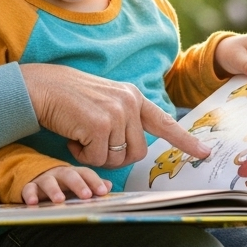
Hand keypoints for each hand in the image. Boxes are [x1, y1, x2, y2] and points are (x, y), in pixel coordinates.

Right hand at [20, 64, 211, 168]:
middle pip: (137, 152)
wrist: (41, 87)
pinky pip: (98, 159)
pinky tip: (72, 137)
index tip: (204, 153)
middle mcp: (129, 102)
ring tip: (81, 136)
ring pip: (118, 158)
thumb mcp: (104, 102)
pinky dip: (82, 155)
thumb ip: (124, 118)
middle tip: (93, 143)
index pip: (164, 122)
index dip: (185, 141)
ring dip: (97, 156)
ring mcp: (116, 112)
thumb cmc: (69, 99)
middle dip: (115, 156)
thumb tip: (136, 148)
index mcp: (133, 97)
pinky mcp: (100, 125)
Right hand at [20, 166, 110, 204]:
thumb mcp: (76, 182)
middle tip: (86, 195)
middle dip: (78, 185)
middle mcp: (59, 174)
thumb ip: (91, 184)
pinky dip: (30, 195)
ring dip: (54, 190)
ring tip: (60, 200)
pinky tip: (33, 202)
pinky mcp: (30, 186)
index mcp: (73, 173)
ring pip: (49, 182)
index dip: (95, 181)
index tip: (103, 192)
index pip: (86, 173)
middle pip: (70, 175)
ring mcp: (44, 179)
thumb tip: (108, 186)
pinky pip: (29, 189)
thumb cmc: (61, 183)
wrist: (35, 175)